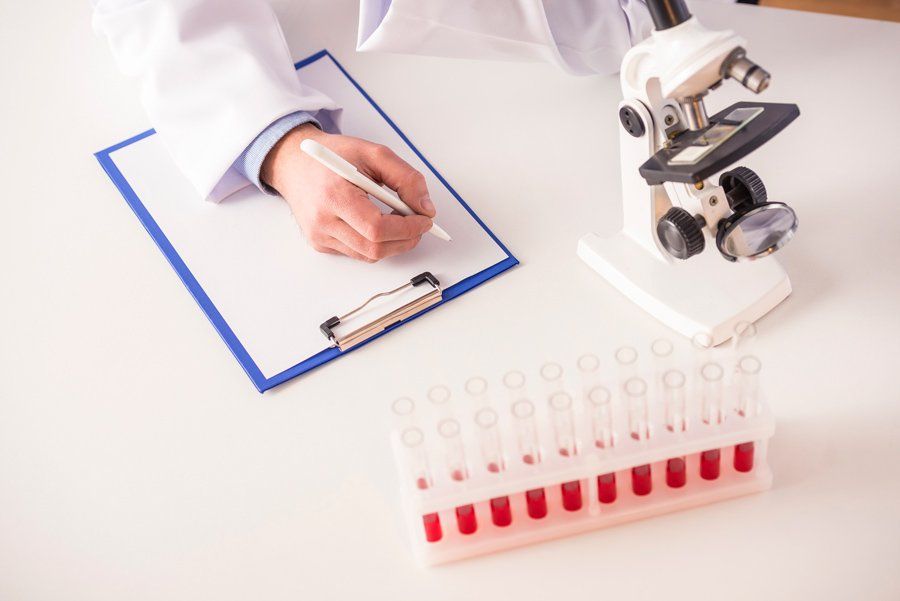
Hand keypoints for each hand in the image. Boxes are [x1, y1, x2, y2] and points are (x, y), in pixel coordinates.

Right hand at [261, 123, 434, 261]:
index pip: (376, 228)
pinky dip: (374, 243)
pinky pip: (356, 253)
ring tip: (399, 221)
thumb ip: (406, 178)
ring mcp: (319, 236)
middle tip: (419, 225)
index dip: (407, 228)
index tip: (424, 220)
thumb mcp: (374, 153)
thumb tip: (425, 208)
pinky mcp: (319, 244)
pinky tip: (376, 224)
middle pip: (374, 249)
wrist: (295, 162)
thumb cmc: (333, 156)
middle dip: (405, 240)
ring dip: (393, 243)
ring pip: (368, 255)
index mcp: (334, 194)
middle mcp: (322, 220)